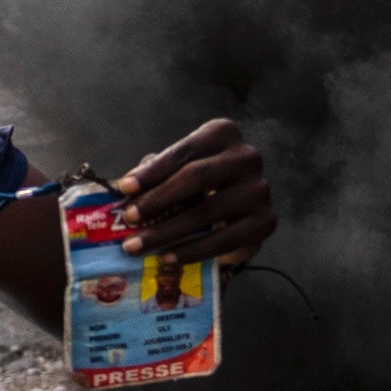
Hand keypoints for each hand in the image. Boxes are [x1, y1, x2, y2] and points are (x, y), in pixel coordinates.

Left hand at [117, 116, 274, 262]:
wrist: (241, 207)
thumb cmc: (202, 182)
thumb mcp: (182, 167)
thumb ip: (159, 171)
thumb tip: (128, 188)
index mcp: (223, 133)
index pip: (184, 152)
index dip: (152, 172)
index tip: (124, 189)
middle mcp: (247, 157)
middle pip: (196, 177)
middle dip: (157, 200)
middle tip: (129, 220)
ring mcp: (259, 190)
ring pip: (207, 212)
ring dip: (167, 232)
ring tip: (139, 246)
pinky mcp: (266, 222)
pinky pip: (224, 241)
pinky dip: (193, 251)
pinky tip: (169, 257)